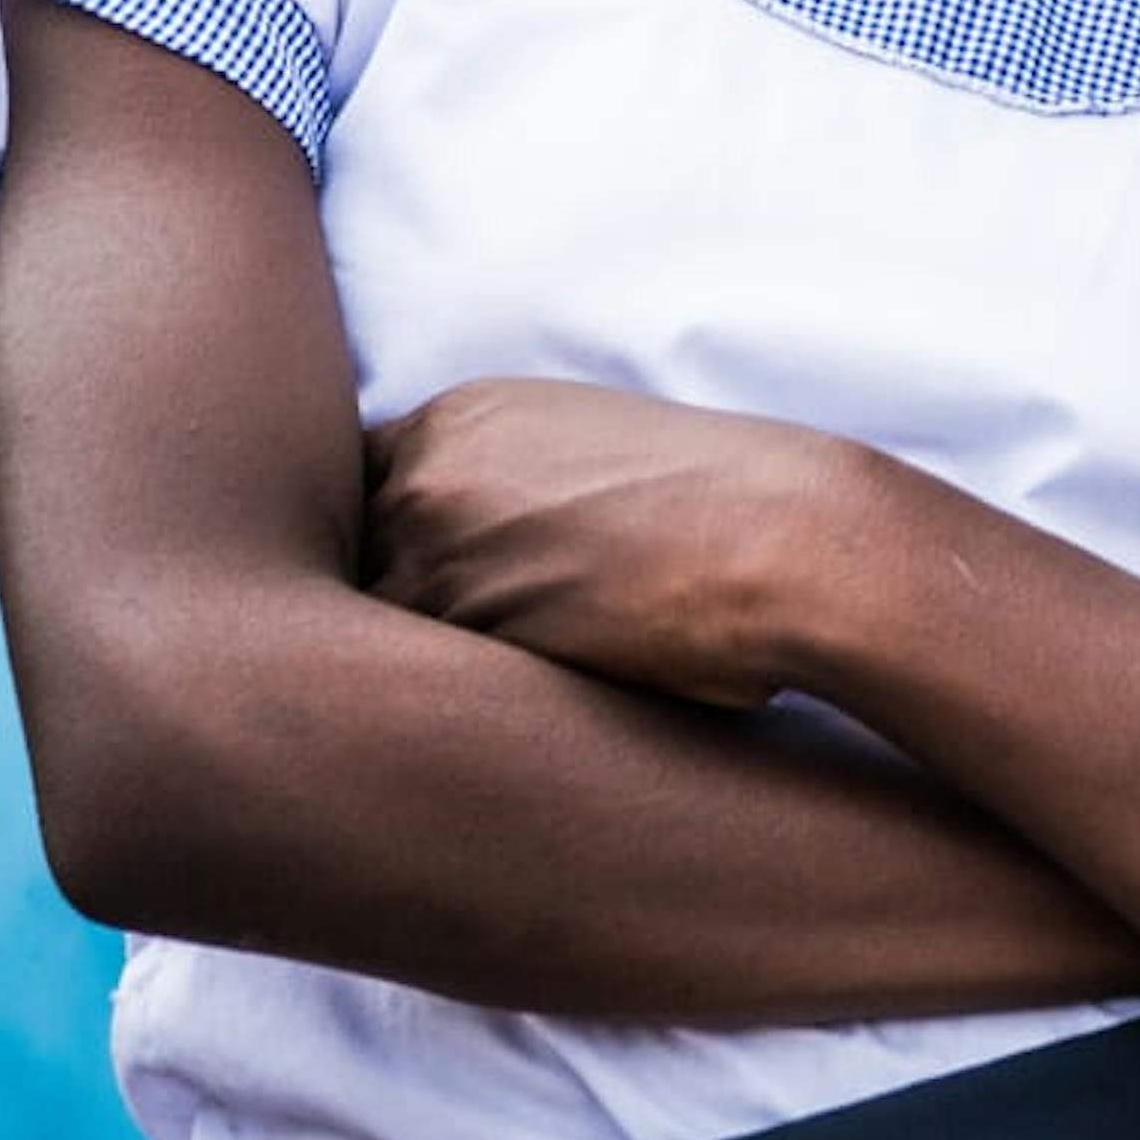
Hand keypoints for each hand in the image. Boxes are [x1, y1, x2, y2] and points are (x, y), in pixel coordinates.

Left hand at [359, 377, 885, 706]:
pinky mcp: (462, 625)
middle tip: (411, 665)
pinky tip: (487, 724)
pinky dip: (433, 708)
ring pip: (368, 629)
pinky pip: (406, 684)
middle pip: (346, 560)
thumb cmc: (726, 510)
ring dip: (399, 671)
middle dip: (377, 611)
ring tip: (450, 708)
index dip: (383, 549)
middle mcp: (430, 470)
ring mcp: (435, 546)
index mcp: (465, 416)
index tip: (410, 589)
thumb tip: (471, 564)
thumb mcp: (596, 458)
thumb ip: (508, 489)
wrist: (792, 543)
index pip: (363, 491)